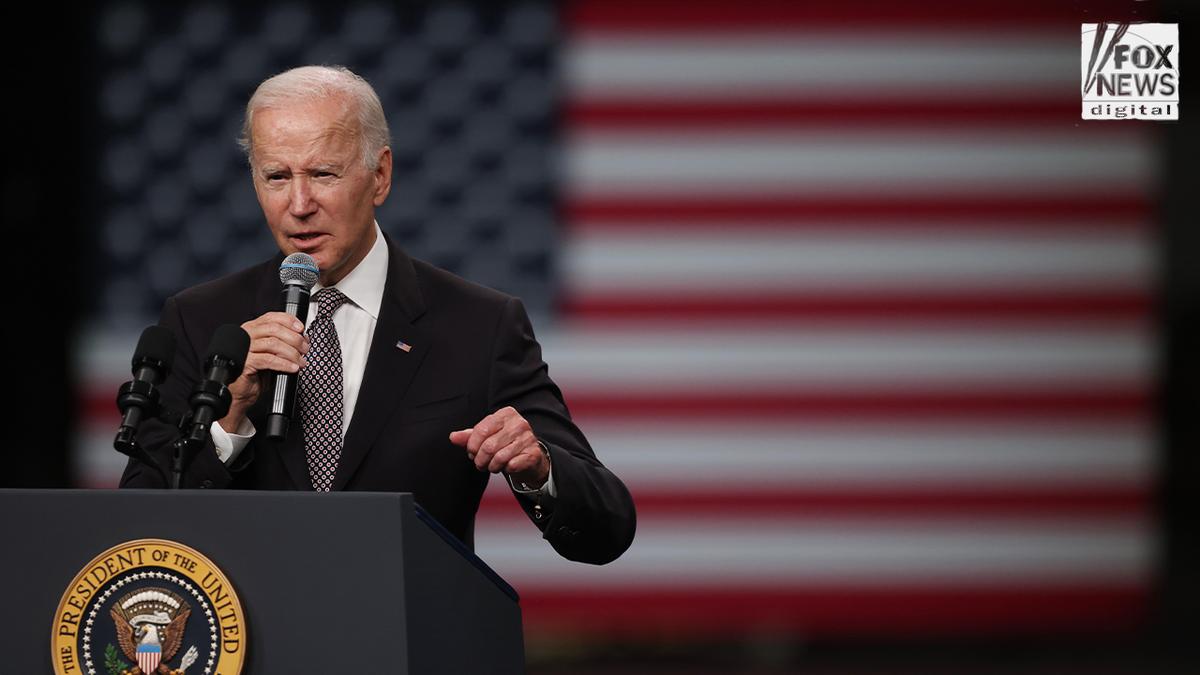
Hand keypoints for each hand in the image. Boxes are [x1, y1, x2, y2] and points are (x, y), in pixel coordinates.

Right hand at [218, 312, 308, 432]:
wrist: (242, 394)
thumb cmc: (256, 374)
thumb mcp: (273, 355)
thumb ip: (284, 344)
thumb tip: (303, 339)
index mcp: (252, 330)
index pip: (271, 317)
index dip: (288, 320)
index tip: (301, 329)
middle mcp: (246, 337)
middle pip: (274, 329)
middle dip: (294, 338)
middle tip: (304, 349)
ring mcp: (244, 349)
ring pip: (272, 343)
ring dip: (292, 353)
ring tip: (300, 361)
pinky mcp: (245, 363)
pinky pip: (268, 359)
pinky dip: (284, 363)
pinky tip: (292, 368)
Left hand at [450, 407, 548, 487]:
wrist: (529, 456)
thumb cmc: (506, 444)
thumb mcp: (487, 436)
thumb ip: (469, 436)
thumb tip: (453, 437)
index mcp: (505, 414)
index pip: (480, 431)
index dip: (472, 446)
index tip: (472, 453)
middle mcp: (519, 423)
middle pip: (488, 446)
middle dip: (480, 460)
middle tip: (481, 463)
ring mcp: (528, 438)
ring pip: (499, 458)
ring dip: (492, 466)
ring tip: (493, 465)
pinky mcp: (533, 454)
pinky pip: (511, 466)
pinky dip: (506, 470)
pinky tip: (507, 466)